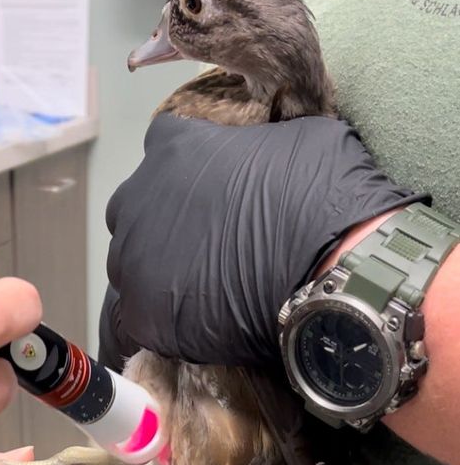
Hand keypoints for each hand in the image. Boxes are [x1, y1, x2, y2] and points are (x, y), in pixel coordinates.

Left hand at [100, 113, 422, 369]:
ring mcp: (134, 260)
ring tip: (205, 289)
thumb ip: (254, 147)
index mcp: (173, 147)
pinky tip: (196, 324)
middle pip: (137, 210)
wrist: (332, 267)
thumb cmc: (321, 195)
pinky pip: (141, 318)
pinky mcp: (143, 315)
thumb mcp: (295, 140)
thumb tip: (258, 160)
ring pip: (132, 264)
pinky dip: (164, 320)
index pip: (165, 147)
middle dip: (164, 222)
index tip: (217, 192)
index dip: (191, 172)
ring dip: (159, 271)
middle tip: (208, 244)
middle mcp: (136, 199)